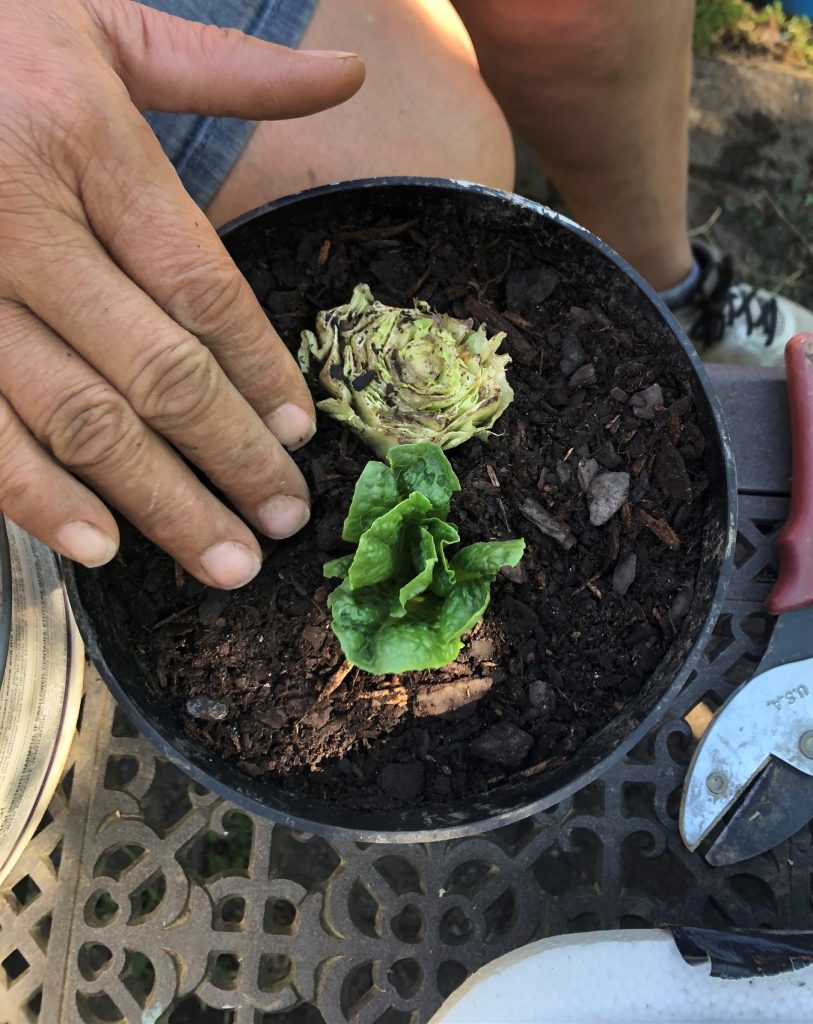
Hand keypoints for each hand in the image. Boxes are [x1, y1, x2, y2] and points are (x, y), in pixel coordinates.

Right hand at [0, 0, 363, 586]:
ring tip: (226, 560)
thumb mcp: (97, 23)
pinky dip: (38, 500)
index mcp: (84, 142)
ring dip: (160, 503)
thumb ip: (222, 67)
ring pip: (80, 420)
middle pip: (158, 371)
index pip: (201, 285)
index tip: (302, 432)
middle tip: (287, 519)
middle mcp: (22, 222)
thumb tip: (346, 72)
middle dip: (232, 458)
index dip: (261, 369)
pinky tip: (101, 546)